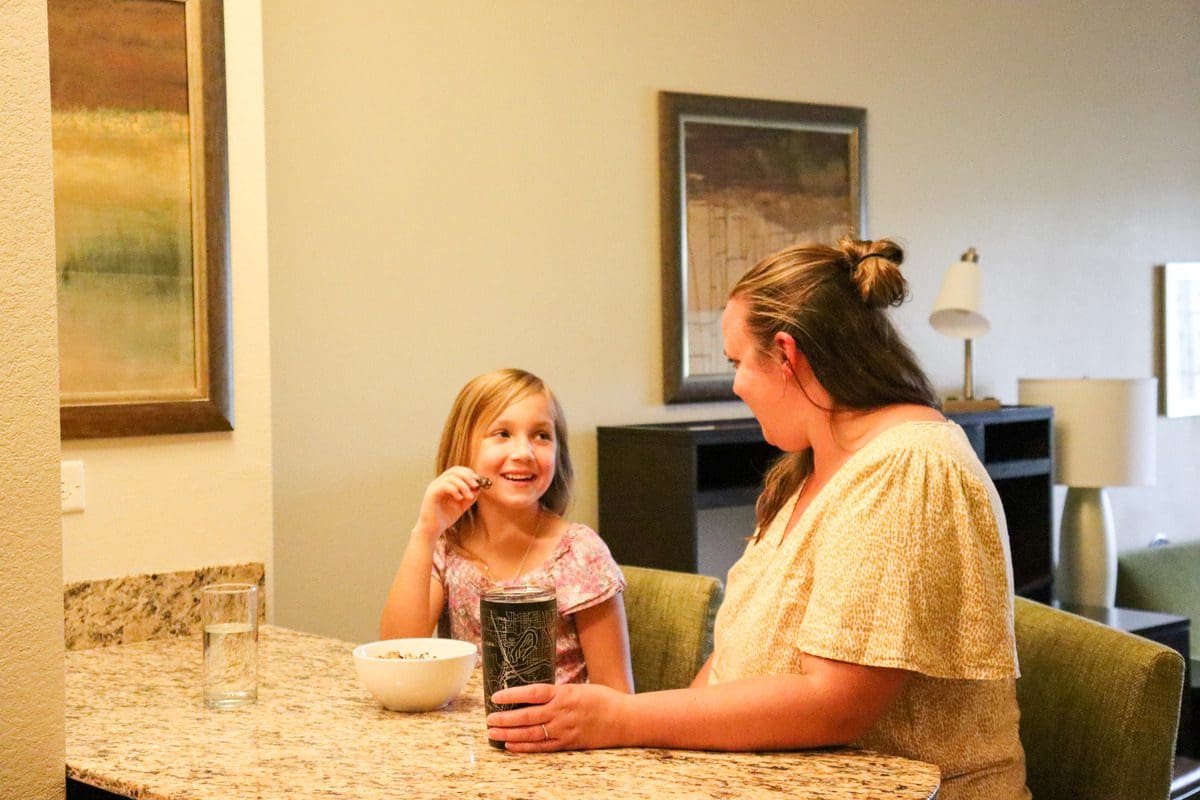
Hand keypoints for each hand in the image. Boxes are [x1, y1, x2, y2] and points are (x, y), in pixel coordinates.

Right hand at [412, 467, 485, 540]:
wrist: (433, 529)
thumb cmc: (445, 517)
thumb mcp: (462, 505)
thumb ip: (470, 496)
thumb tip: (479, 487)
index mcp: (445, 483)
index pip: (457, 470)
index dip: (468, 473)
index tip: (478, 481)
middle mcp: (438, 482)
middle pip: (454, 471)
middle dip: (468, 476)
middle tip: (476, 485)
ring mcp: (434, 487)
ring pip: (451, 477)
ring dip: (463, 486)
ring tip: (469, 497)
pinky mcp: (431, 494)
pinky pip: (444, 486)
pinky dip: (455, 490)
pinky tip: (459, 498)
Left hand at [485, 682, 628, 751]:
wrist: (624, 719)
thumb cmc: (603, 699)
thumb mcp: (578, 688)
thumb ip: (557, 692)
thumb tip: (533, 694)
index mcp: (564, 694)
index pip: (532, 693)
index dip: (512, 695)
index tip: (496, 697)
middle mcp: (561, 712)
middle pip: (527, 715)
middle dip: (505, 718)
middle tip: (488, 719)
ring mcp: (564, 729)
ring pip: (531, 733)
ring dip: (510, 733)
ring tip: (493, 733)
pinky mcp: (568, 743)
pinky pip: (542, 746)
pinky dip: (525, 747)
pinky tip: (511, 745)